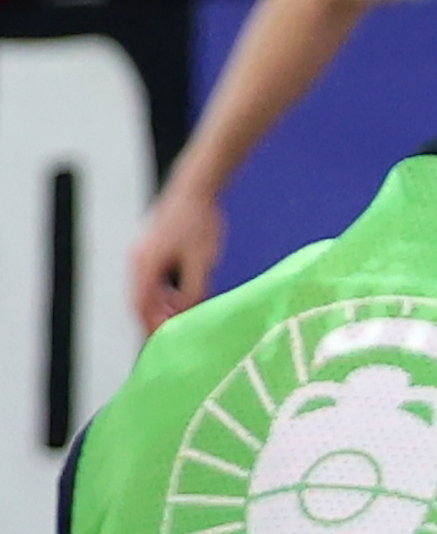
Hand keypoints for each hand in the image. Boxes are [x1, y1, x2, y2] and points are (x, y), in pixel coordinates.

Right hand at [131, 181, 225, 331]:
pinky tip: (182, 298)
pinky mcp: (151, 249)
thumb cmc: (200, 223)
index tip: (163, 344)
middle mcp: (138, 261)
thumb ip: (192, 290)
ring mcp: (142, 254)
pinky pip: (152, 278)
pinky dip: (163, 292)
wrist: (196, 189)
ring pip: (147, 290)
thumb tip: (186, 314)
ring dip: (161, 306)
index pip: (141, 306)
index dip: (151, 327)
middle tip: (174, 337)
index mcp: (146, 265)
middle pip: (141, 300)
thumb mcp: (202, 262)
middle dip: (156, 319)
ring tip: (181, 320)